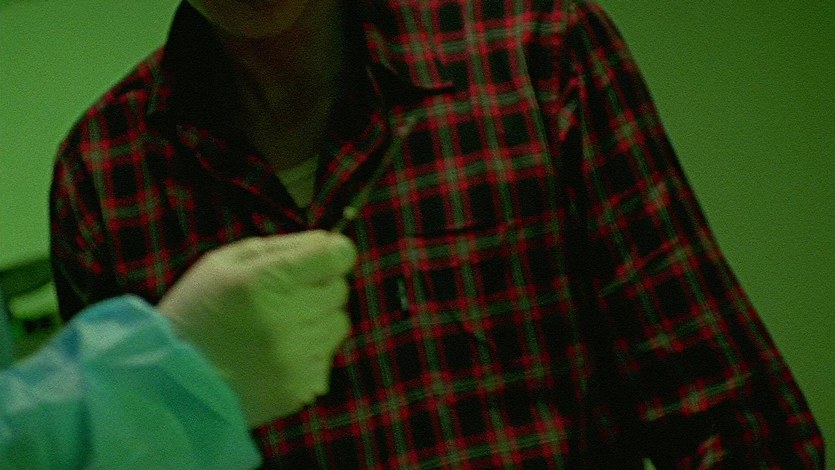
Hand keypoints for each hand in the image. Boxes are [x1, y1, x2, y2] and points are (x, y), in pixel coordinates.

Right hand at [157, 230, 355, 425]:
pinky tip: (274, 355)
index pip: (337, 255)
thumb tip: (328, 241)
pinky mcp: (300, 387)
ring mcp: (296, 357)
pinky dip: (308, 352)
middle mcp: (286, 318)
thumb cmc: (196, 312)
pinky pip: (326, 356)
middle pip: (339, 288)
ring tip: (277, 328)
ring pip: (338, 323)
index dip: (331, 253)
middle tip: (283, 297)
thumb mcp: (222, 263)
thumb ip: (280, 247)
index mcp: (265, 280)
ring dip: (316, 320)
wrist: (169, 384)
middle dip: (317, 287)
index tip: (320, 259)